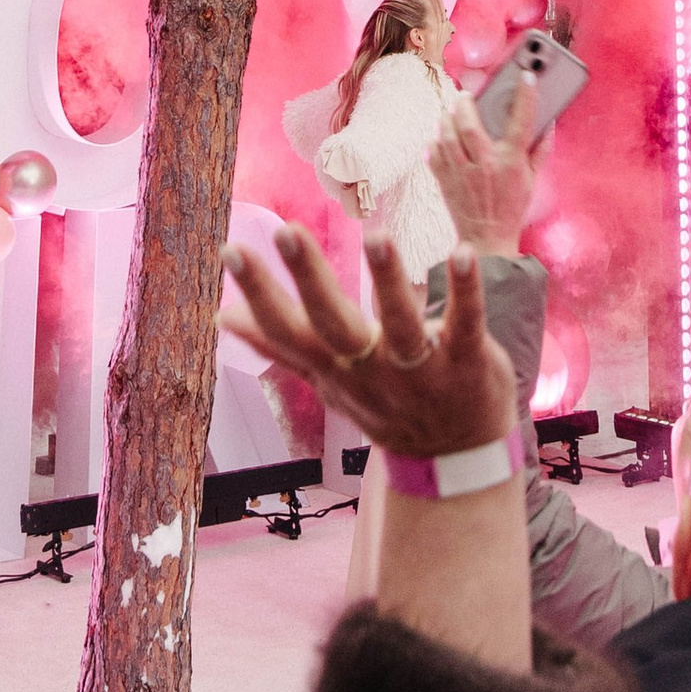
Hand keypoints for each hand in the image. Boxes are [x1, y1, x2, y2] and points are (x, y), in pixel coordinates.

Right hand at [221, 222, 516, 458]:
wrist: (455, 462)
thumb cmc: (386, 405)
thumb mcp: (328, 382)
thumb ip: (281, 348)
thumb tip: (223, 317)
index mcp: (336, 367)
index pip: (288, 330)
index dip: (259, 294)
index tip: (232, 250)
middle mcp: (371, 370)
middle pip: (334, 323)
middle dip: (310, 278)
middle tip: (287, 230)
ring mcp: (420, 370)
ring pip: (401, 324)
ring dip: (388, 281)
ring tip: (377, 235)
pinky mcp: (467, 362)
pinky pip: (466, 325)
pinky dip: (465, 292)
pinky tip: (462, 252)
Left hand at [438, 110, 539, 252]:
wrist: (487, 240)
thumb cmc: (511, 208)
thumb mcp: (531, 179)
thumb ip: (539, 150)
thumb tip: (548, 124)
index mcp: (510, 162)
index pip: (521, 122)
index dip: (525, 96)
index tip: (526, 76)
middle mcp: (485, 165)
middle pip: (469, 124)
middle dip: (466, 104)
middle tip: (467, 96)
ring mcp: (462, 174)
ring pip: (447, 135)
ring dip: (446, 119)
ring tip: (451, 112)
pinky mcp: (445, 182)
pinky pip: (434, 153)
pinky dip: (435, 141)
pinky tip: (440, 136)